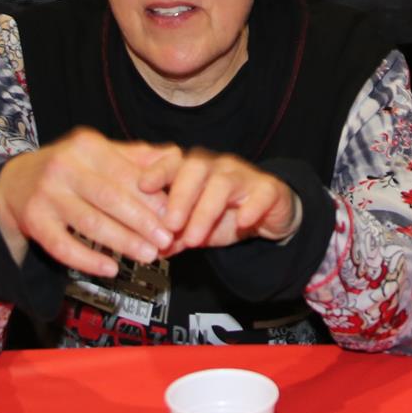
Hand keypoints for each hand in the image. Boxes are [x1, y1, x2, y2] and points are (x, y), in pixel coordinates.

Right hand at [0, 129, 178, 279]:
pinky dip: (88, 260)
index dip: (153, 198)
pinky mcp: (34, 221)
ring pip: (90, 223)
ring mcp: (46, 194)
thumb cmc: (71, 169)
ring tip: (149, 256)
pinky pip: (63, 246)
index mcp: (87, 146)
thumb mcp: (100, 153)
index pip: (127, 174)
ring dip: (123, 242)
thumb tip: (177, 160)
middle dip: (143, 222)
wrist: (16, 182)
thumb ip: (137, 158)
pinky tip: (111, 268)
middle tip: (167, 242)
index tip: (175, 218)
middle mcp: (64, 166)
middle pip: (111, 198)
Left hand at [138, 149, 300, 255]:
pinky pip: (261, 194)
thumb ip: (175, 236)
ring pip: (223, 183)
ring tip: (194, 238)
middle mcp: (217, 167)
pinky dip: (252, 207)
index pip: (173, 162)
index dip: (158, 172)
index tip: (142, 187)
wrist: (269, 211)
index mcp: (194, 170)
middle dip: (180, 197)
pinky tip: (243, 221)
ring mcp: (243, 176)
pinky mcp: (268, 190)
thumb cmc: (228, 213)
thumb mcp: (196, 228)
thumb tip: (152, 250)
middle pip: (195, 169)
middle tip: (170, 224)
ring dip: (206, 211)